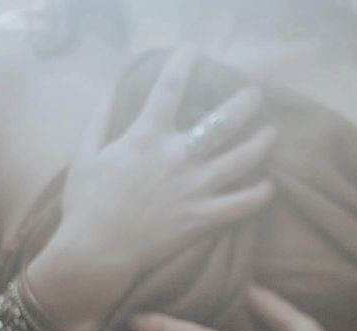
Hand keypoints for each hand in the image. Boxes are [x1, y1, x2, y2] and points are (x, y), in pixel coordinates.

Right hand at [27, 47, 276, 330]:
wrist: (94, 253)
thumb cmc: (86, 204)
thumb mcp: (84, 153)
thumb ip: (100, 116)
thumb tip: (112, 84)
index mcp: (145, 137)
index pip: (169, 87)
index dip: (183, 62)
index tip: (194, 50)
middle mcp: (177, 157)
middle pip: (224, 120)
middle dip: (245, 103)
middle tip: (255, 96)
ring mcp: (194, 188)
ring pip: (243, 158)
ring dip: (262, 142)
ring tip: (271, 134)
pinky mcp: (203, 219)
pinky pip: (244, 204)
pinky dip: (261, 193)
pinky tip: (268, 185)